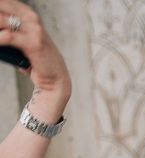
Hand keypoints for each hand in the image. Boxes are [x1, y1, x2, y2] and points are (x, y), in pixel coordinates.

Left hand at [0, 0, 70, 121]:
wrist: (55, 78)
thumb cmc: (35, 60)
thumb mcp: (20, 39)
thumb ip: (6, 31)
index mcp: (27, 13)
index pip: (4, 3)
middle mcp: (31, 17)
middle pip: (2, 7)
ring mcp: (34, 29)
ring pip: (2, 20)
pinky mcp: (34, 43)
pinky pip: (8, 37)